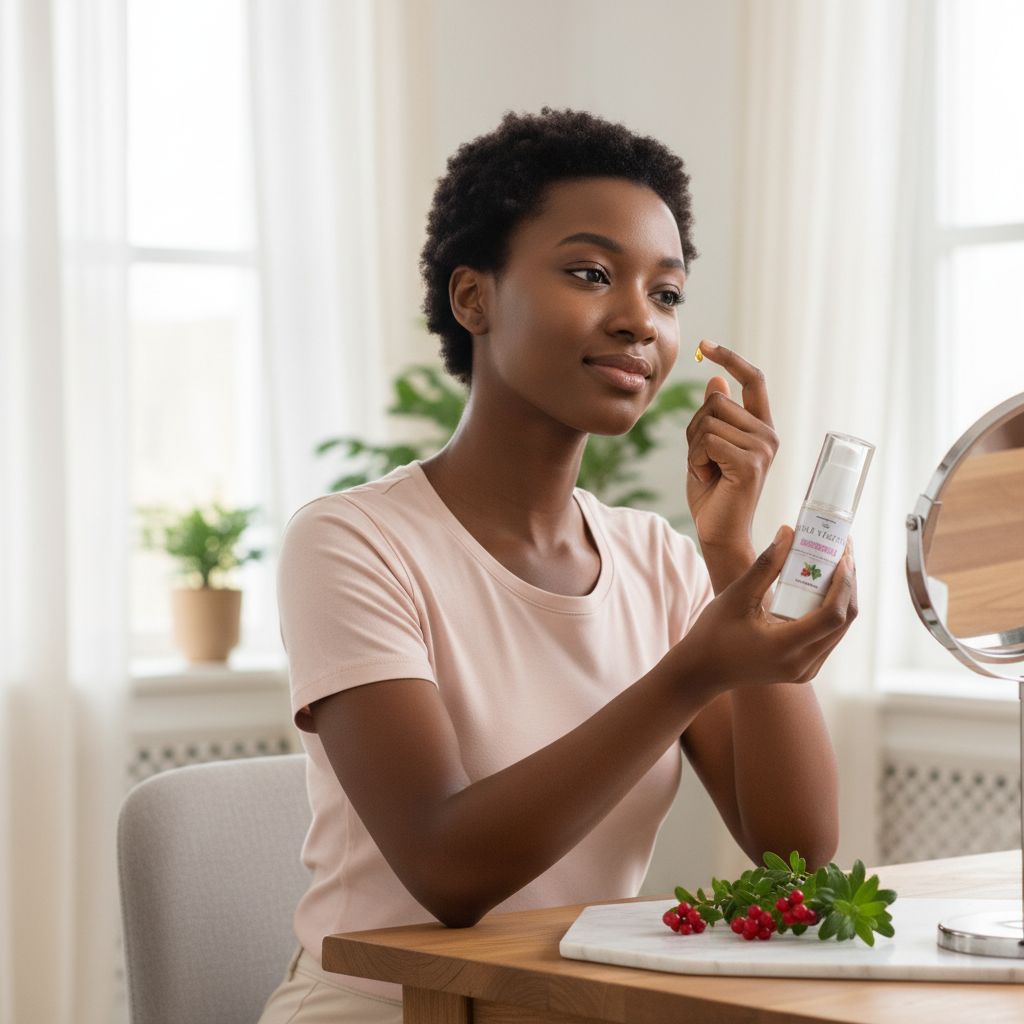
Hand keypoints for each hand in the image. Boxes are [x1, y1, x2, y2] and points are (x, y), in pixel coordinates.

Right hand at [677, 526, 856, 696]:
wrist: (704, 670)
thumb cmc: (713, 633)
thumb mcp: (735, 596)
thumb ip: (765, 566)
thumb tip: (789, 533)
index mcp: (783, 647)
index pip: (831, 616)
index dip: (843, 585)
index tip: (843, 555)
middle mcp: (801, 664)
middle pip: (843, 622)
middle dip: (849, 584)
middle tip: (844, 551)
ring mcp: (806, 670)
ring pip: (840, 630)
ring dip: (843, 596)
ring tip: (838, 564)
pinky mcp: (805, 669)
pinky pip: (830, 637)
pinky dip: (833, 611)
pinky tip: (827, 587)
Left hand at [686, 341, 778, 551]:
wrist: (718, 531)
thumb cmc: (712, 493)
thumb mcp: (707, 448)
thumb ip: (714, 417)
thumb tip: (716, 381)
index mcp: (761, 427)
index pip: (753, 380)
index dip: (730, 358)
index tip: (706, 344)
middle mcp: (768, 434)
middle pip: (717, 401)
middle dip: (695, 428)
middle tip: (702, 460)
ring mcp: (762, 448)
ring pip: (709, 420)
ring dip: (694, 447)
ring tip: (708, 471)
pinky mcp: (751, 463)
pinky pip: (708, 441)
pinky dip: (696, 459)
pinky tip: (708, 478)